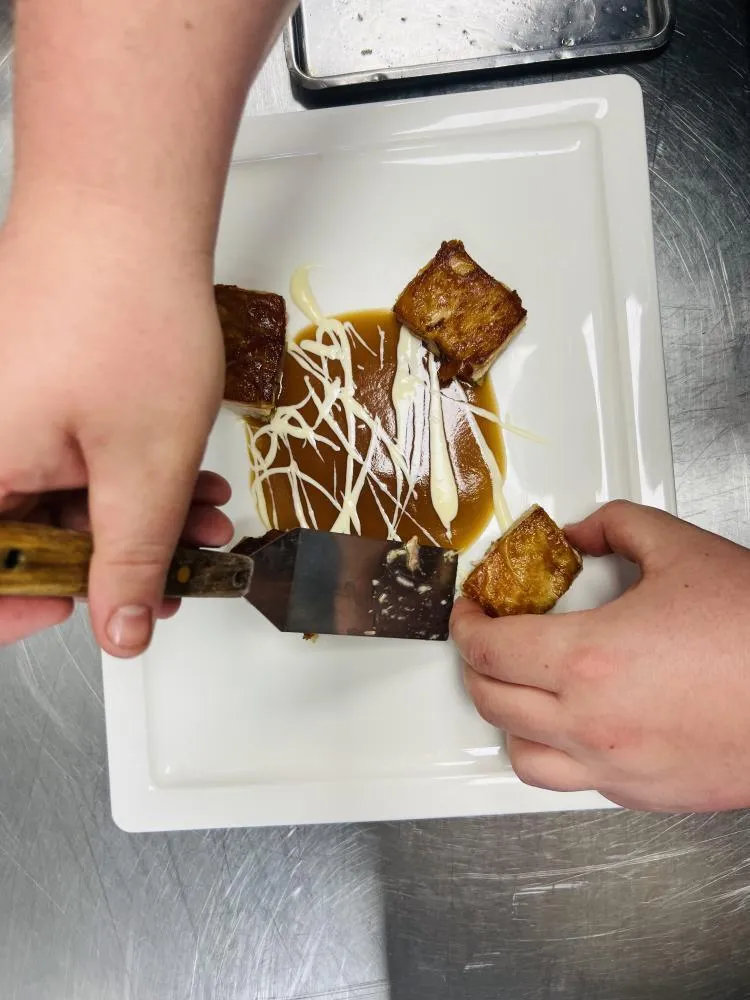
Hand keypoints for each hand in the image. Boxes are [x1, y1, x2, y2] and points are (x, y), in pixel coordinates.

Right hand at [0, 204, 225, 656]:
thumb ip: (131, 562)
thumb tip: (122, 629)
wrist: (126, 206)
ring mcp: (2, 412)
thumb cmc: (123, 310)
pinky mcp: (31, 388)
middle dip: (119, 559)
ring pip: (62, 498)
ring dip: (140, 516)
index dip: (31, 611)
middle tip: (183, 567)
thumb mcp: (144, 469)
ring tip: (206, 515)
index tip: (99, 615)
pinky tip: (186, 476)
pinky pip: (71, 455)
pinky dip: (128, 473)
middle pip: (29, 539)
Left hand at [451, 501, 749, 811]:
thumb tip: (580, 534)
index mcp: (590, 660)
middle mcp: (591, 723)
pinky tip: (573, 724)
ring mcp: (615, 767)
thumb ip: (616, 528)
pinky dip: (555, 751)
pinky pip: (571, 781)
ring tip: (520, 686)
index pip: (489, 649)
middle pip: (491, 700)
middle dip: (476, 664)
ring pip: (521, 754)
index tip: (468, 611)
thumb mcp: (682, 550)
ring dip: (507, 716)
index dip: (464, 624)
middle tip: (486, 638)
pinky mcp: (642, 793)